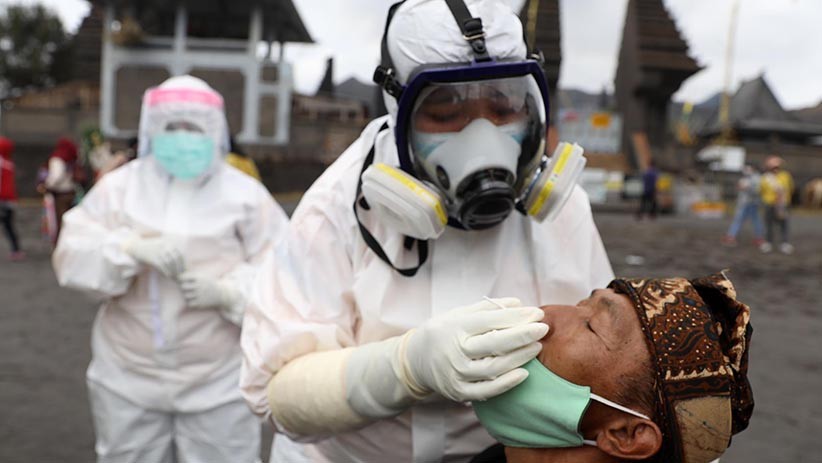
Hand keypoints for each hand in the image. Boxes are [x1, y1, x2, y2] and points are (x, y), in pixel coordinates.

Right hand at [123, 237, 184, 277]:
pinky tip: (167, 276)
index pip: (180, 255)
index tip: (184, 270)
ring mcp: (158, 251)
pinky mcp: (152, 257)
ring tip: (173, 277)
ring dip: (172, 271)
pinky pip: (161, 266)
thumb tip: (182, 263)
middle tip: (180, 276)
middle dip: (179, 269)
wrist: (136, 247)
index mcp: (169, 243)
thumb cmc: (151, 248)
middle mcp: (165, 246)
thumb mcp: (163, 247)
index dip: (183, 264)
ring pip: (169, 263)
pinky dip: (165, 271)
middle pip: (176, 260)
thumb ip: (172, 253)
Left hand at [179, 272, 235, 309]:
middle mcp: (200, 286)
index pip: (183, 277)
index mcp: (199, 277)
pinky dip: (191, 302)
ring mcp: (200, 295)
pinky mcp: (201, 303)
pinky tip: (195, 299)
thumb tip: (175, 274)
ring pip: (185, 295)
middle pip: (183, 287)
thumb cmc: (209, 283)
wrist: (222, 293)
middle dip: (184, 287)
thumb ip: (191, 275)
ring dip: (187, 295)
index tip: (183, 280)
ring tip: (193, 293)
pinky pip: (189, 303)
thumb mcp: (203, 275)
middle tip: (187, 287)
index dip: (181, 279)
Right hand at [398, 298, 547, 401]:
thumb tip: (518, 304)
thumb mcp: (458, 314)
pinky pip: (488, 390)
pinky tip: (524, 372)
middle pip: (496, 343)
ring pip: (495, 367)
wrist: (415, 361)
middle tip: (543, 328)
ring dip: (520, 357)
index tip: (536, 313)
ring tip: (536, 347)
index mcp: (455, 326)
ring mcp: (457, 373)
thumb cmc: (443, 333)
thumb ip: (487, 308)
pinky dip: (507, 383)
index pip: (491, 320)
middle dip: (524, 334)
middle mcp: (455, 350)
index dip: (517, 316)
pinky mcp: (459, 391)